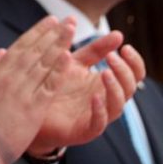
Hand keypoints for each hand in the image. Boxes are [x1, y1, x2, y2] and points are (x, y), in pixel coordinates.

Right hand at [0, 16, 74, 163]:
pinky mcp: (33, 106)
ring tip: (71, 30)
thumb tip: (1, 52)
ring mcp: (22, 90)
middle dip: (52, 33)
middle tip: (66, 19)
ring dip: (58, 44)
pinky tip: (68, 57)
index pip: (21, 46)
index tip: (50, 21)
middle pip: (35, 49)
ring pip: (43, 62)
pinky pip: (48, 84)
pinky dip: (58, 69)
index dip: (37, 32)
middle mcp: (10, 76)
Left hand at [27, 33, 144, 154]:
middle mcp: (106, 100)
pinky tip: (95, 97)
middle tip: (111, 57)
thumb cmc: (55, 84)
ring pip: (118, 106)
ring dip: (114, 88)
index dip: (134, 62)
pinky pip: (99, 123)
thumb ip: (94, 50)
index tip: (125, 46)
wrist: (30, 109)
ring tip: (105, 72)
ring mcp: (96, 115)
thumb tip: (117, 33)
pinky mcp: (84, 130)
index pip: (133, 74)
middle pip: (129, 88)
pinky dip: (100, 111)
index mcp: (106, 83)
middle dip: (124, 71)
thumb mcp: (75, 62)